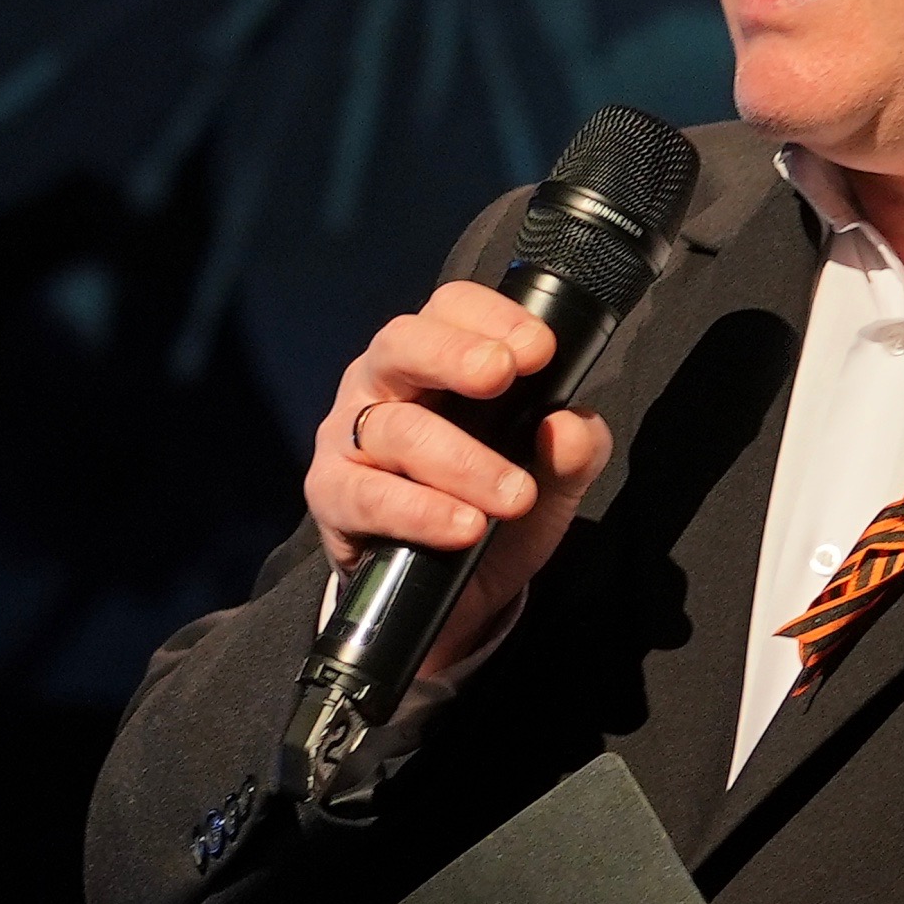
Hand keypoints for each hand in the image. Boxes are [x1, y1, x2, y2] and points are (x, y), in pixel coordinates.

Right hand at [307, 282, 614, 682]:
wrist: (452, 595)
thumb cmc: (492, 513)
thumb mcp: (550, 485)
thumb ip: (572, 454)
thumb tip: (569, 427)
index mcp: (434, 361)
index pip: (451, 309)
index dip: (492, 317)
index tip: (539, 349)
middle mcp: (382, 385)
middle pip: (401, 344)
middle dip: (453, 355)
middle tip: (501, 375)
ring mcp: (349, 437)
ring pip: (395, 428)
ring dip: (462, 462)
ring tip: (514, 497)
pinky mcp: (331, 494)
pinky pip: (367, 495)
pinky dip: (420, 511)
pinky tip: (463, 527)